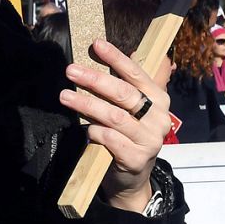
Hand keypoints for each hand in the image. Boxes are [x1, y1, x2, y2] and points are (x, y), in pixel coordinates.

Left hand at [59, 39, 170, 212]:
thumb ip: (128, 84)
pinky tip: (85, 129)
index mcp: (159, 99)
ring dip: (87, 104)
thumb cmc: (129, 135)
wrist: (132, 178)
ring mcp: (150, 140)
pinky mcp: (137, 159)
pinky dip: (94, 131)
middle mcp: (159, 118)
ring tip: (65, 96)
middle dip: (95, 79)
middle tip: (70, 70)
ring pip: (114, 117)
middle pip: (123, 93)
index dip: (116, 58)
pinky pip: (110, 139)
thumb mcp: (133, 109)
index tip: (96, 44)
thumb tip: (121, 50)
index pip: (137, 74)